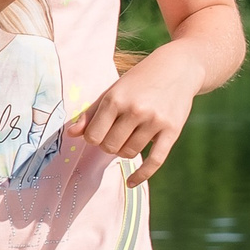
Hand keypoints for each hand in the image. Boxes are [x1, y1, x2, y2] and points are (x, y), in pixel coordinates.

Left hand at [70, 51, 201, 185]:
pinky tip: (131, 182)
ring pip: (129, 153)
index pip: (93, 136)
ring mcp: (155, 121)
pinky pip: (155, 161)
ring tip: (128, 138)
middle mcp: (136, 110)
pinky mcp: (172, 130)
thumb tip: (71, 134)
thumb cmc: (139, 81)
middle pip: (110, 147)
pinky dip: (141, 175)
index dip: (93, 139)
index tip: (99, 133)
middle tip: (115, 134)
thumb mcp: (113, 91)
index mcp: (116, 99)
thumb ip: (91, 113)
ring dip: (124, 151)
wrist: (178, 68)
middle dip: (108, 145)